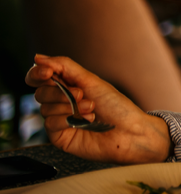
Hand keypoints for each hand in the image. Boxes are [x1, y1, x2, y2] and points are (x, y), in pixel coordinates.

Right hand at [25, 54, 171, 162]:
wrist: (129, 131)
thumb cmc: (116, 106)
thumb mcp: (91, 80)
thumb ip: (64, 67)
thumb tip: (38, 57)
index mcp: (68, 86)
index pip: (39, 77)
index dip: (38, 73)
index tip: (47, 73)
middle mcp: (60, 103)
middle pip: (40, 93)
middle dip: (60, 92)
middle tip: (81, 94)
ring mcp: (59, 120)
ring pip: (45, 108)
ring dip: (70, 106)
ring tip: (91, 109)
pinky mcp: (59, 136)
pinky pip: (50, 124)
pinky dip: (67, 120)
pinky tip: (86, 121)